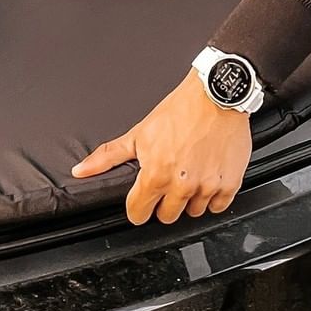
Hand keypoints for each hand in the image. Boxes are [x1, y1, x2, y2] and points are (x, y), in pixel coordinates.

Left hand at [71, 70, 252, 224]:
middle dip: (165, 201)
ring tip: (191, 172)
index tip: (144, 196)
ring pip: (193, 211)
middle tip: (171, 177)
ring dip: (191, 198)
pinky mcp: (229, 184)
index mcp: (155, 175)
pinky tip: (208, 176)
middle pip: (167, 216)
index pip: (138, 214)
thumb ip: (108, 156)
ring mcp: (206, 186)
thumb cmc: (180, 110)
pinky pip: (218, 206)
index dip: (139, 205)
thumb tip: (81, 170)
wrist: (216, 94)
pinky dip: (214, 195)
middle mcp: (181, 185)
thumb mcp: (140, 132)